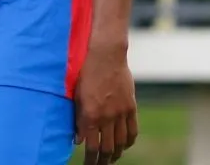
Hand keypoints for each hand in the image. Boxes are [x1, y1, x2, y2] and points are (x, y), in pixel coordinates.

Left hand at [74, 45, 138, 163]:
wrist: (106, 55)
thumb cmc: (86, 73)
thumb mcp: (76, 96)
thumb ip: (77, 119)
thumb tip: (78, 140)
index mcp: (90, 115)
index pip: (91, 147)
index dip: (90, 160)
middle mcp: (107, 117)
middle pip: (108, 149)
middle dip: (103, 162)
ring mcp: (120, 112)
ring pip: (121, 143)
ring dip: (117, 154)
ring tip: (112, 159)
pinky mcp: (131, 107)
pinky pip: (132, 130)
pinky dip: (129, 142)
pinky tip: (125, 146)